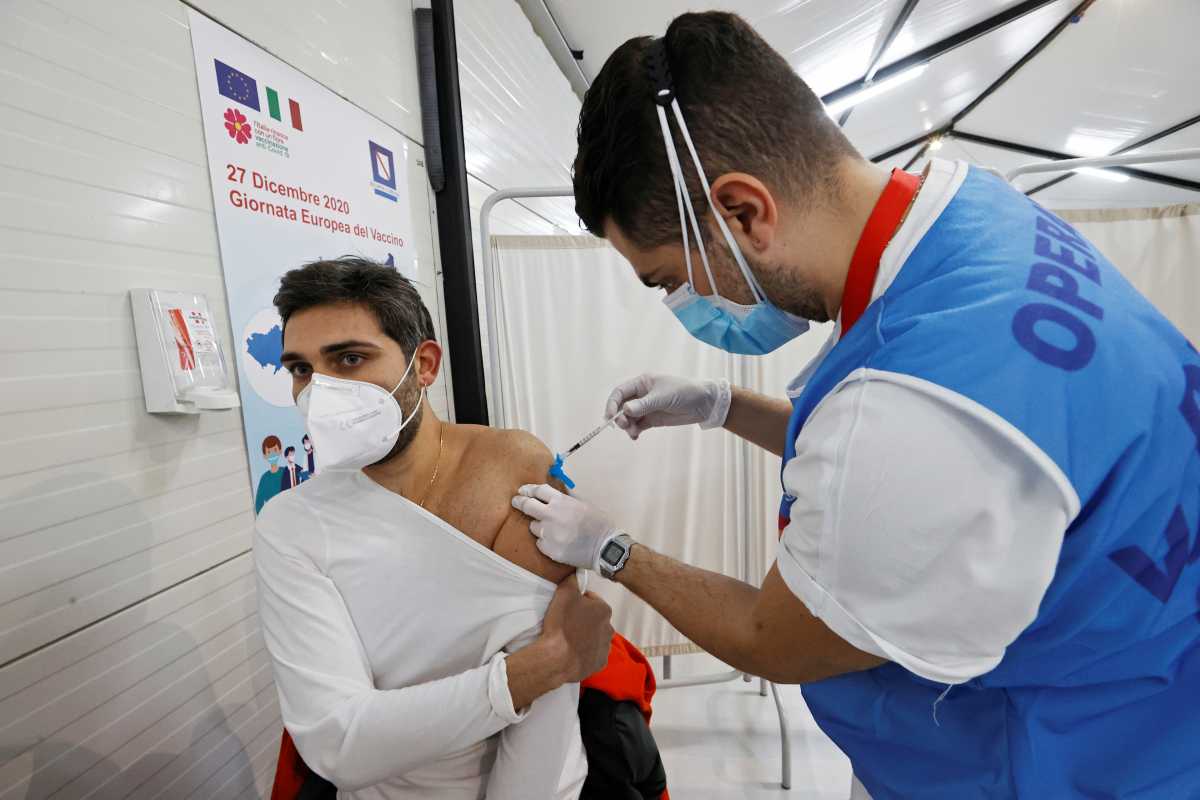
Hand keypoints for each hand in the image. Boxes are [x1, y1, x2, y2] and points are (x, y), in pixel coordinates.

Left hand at [512, 484, 616, 570]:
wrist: (605, 547)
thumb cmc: (598, 523)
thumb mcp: (583, 504)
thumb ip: (565, 499)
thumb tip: (551, 495)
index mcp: (561, 502)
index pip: (538, 490)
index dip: (529, 489)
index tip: (523, 490)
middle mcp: (552, 516)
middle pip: (528, 506)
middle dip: (520, 502)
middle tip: (516, 501)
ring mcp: (549, 534)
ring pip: (533, 527)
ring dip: (539, 526)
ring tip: (552, 529)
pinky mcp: (549, 550)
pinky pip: (540, 543)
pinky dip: (545, 541)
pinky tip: (557, 542)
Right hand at [539, 574, 613, 681]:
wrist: (557, 658)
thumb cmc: (562, 624)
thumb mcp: (564, 594)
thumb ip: (572, 581)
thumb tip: (576, 574)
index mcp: (604, 610)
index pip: (592, 599)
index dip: (580, 601)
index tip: (568, 606)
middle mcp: (609, 628)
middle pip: (596, 619)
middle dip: (585, 619)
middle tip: (568, 622)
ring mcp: (605, 648)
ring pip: (596, 637)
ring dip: (587, 636)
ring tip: (570, 639)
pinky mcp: (599, 664)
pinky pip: (593, 654)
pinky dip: (586, 653)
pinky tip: (574, 652)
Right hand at [605, 374, 731, 439]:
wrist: (704, 403)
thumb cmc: (684, 391)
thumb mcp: (663, 397)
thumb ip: (643, 404)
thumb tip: (624, 410)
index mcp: (642, 382)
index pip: (620, 392)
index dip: (612, 403)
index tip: (610, 416)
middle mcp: (642, 394)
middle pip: (621, 406)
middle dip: (619, 417)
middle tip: (624, 425)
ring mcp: (647, 407)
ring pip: (628, 418)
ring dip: (627, 426)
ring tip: (633, 433)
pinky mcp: (652, 419)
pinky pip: (638, 425)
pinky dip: (634, 431)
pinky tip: (635, 436)